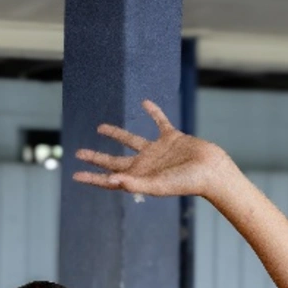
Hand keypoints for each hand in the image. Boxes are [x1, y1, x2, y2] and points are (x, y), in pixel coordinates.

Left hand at [72, 100, 235, 199]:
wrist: (212, 171)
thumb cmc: (186, 182)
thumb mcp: (158, 185)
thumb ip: (134, 183)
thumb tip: (111, 180)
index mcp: (139, 176)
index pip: (109, 178)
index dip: (92, 177)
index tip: (74, 174)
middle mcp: (145, 164)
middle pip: (114, 160)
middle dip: (96, 157)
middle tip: (78, 153)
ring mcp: (157, 151)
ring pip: (131, 140)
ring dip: (116, 134)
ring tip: (100, 127)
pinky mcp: (172, 138)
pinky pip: (159, 122)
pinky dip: (154, 112)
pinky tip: (145, 102)